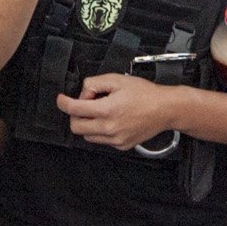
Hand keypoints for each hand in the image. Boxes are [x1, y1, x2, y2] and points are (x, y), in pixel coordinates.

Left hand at [58, 73, 179, 148]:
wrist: (165, 109)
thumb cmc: (145, 94)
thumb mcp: (117, 79)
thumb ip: (95, 84)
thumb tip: (84, 94)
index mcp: (107, 110)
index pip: (75, 110)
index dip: (63, 103)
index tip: (61, 100)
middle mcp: (110, 128)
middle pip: (76, 127)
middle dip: (76, 115)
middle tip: (86, 105)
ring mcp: (116, 140)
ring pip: (88, 136)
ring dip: (88, 123)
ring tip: (102, 112)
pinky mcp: (122, 146)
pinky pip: (102, 140)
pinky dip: (101, 130)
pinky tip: (113, 120)